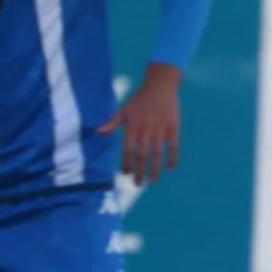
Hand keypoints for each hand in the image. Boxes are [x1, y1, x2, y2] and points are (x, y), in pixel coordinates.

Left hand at [98, 62, 181, 183]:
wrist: (160, 86)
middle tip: (138, 184)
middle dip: (140, 171)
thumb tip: (97, 132)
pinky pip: (174, 146)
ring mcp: (161, 129)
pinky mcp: (173, 127)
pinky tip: (170, 168)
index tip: (126, 174)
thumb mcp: (123, 110)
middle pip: (142, 155)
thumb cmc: (139, 99)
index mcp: (133, 127)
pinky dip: (173, 157)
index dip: (127, 163)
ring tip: (153, 180)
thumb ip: (111, 123)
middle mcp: (146, 129)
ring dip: (155, 168)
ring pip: (158, 153)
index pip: (128, 150)